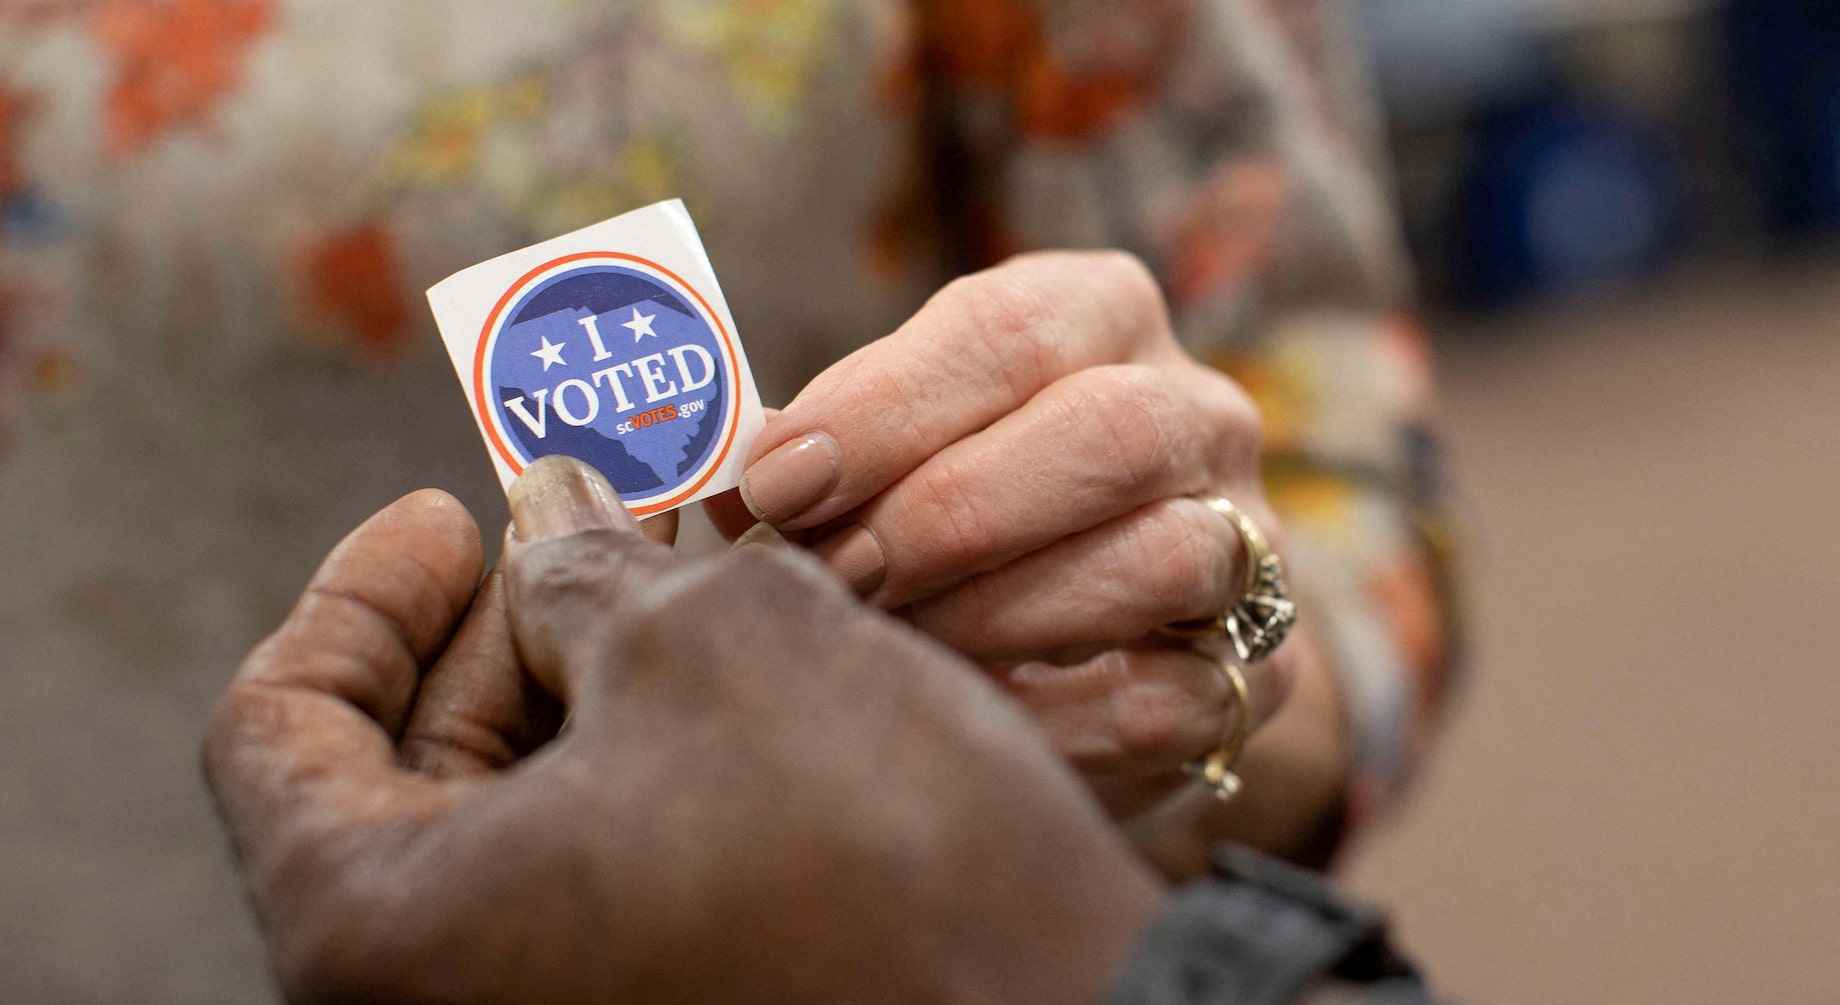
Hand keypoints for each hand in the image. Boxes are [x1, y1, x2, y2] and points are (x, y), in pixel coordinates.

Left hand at [204, 457, 1164, 1004]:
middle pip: (406, 774)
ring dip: (590, 684)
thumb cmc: (875, 849)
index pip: (280, 728)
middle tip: (603, 523)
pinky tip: (733, 678)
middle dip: (507, 627)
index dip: (363, 591)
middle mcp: (447, 1003)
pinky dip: (645, 767)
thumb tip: (546, 513)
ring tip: (686, 579)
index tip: (453, 508)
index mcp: (384, 931)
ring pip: (521, 822)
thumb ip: (588, 565)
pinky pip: (604, 875)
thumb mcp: (715, 642)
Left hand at [713, 252, 1298, 816]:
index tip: (775, 482)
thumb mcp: (901, 445)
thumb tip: (709, 468)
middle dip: (947, 511)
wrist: (1102, 640)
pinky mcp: (1260, 673)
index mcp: (1104, 317)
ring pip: (1157, 558)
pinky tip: (965, 718)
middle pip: (1106, 431)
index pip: (1011, 325)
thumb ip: (827, 443)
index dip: (886, 404)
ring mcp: (1246, 545)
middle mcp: (1198, 414)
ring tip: (892, 646)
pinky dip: (1052, 717)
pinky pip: (1168, 697)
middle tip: (833, 575)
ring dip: (997, 612)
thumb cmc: (962, 512)